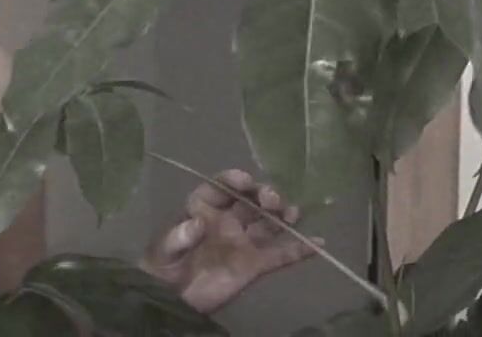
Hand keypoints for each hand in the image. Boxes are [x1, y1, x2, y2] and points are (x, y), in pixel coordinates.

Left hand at [140, 169, 321, 312]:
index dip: (233, 180)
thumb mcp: (162, 252)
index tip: (244, 180)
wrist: (170, 301)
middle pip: (251, 202)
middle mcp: (228, 220)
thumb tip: (196, 223)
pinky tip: (319, 244)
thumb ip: (177, 237)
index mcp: (205, 209)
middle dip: (264, 195)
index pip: (221, 187)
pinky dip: (299, 249)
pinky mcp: (254, 265)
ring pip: (268, 223)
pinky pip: (279, 255)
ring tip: (293, 212)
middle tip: (271, 199)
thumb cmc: (163, 269)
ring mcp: (243, 242)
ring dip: (283, 214)